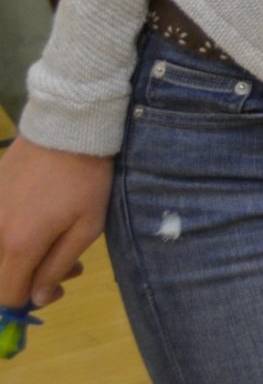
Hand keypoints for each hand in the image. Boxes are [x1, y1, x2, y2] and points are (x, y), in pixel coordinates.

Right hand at [0, 139, 111, 310]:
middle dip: (31, 280)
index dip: (29, 301)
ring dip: (25, 258)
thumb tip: (38, 299)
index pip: (8, 295)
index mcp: (18, 245)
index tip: (56, 289)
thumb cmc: (85, 179)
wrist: (67, 129)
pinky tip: (40, 223)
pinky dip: (14, 236)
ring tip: (58, 244)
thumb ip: (58, 266)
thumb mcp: (86, 226)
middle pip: (1, 276)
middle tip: (68, 267)